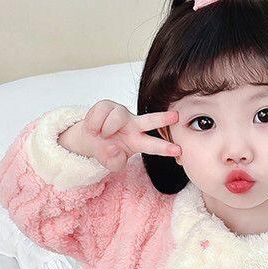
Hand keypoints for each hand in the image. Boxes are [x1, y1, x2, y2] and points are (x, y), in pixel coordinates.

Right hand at [58, 100, 181, 172]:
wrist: (88, 139)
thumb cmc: (105, 151)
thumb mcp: (110, 163)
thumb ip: (114, 161)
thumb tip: (114, 148)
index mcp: (138, 142)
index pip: (153, 146)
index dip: (165, 148)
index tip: (179, 150)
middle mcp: (134, 125)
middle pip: (150, 120)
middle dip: (163, 118)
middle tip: (175, 116)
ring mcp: (122, 114)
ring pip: (117, 118)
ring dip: (106, 130)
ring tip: (101, 135)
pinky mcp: (109, 105)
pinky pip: (102, 113)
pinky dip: (94, 124)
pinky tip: (94, 128)